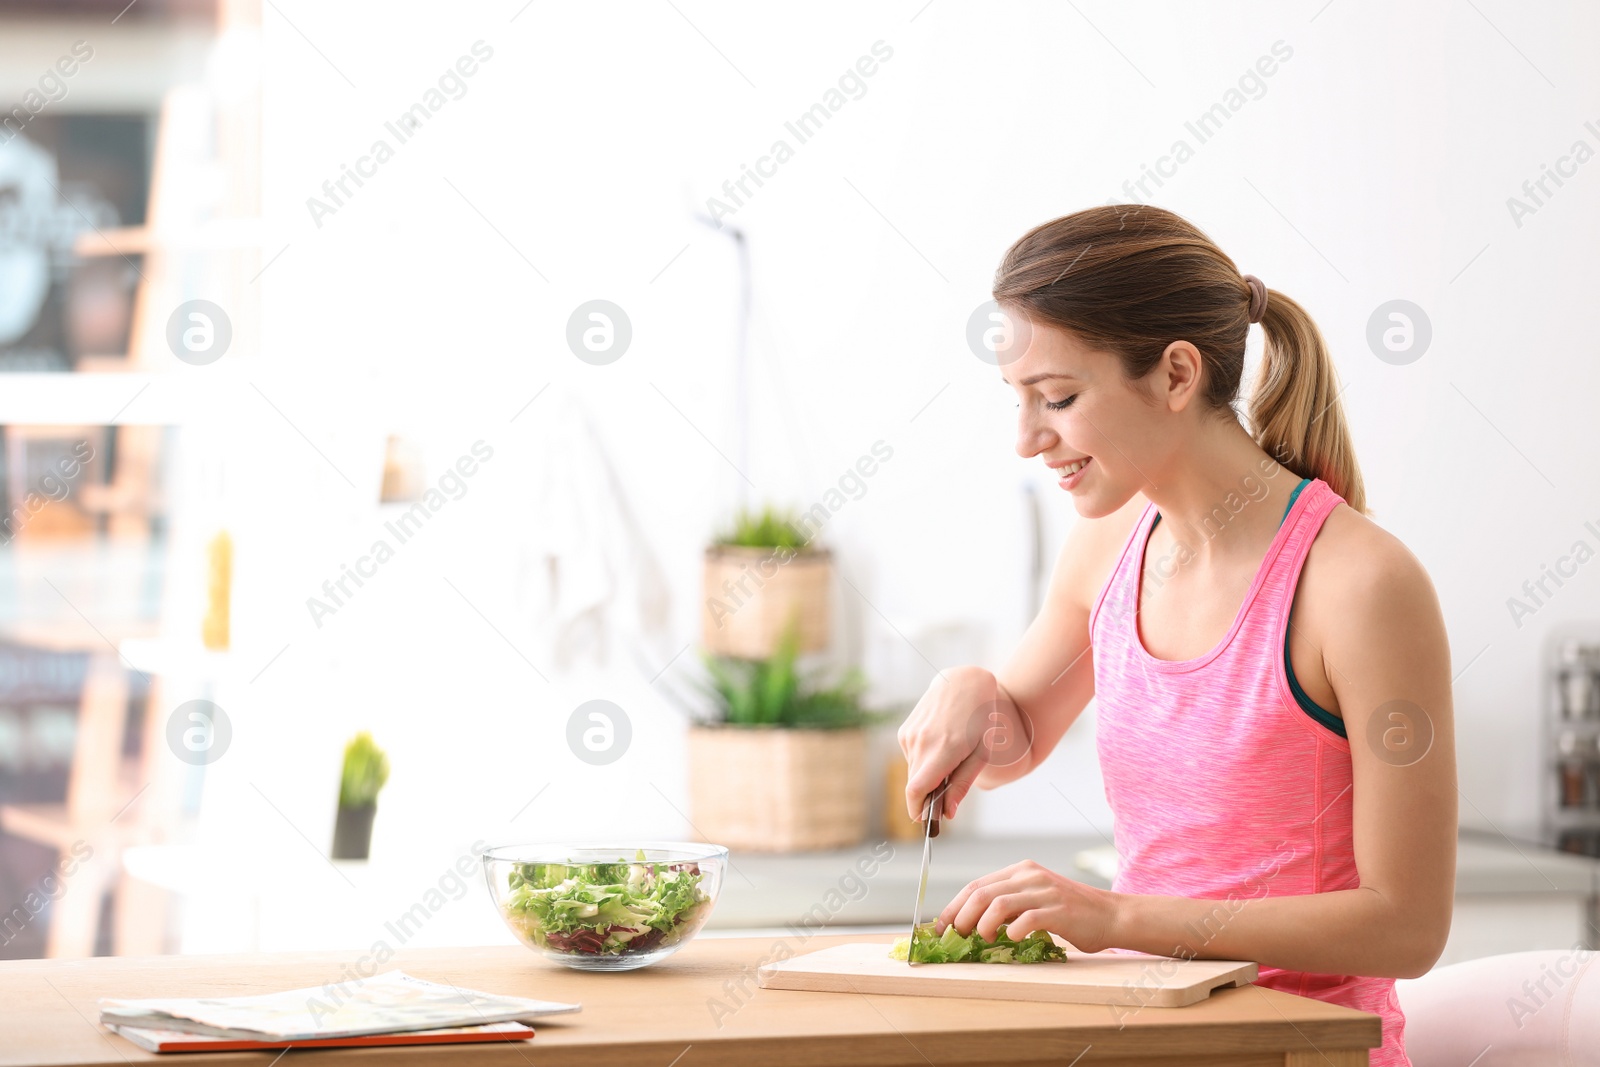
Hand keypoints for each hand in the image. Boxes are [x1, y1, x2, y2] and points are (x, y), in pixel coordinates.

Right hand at [897, 666, 1032, 821]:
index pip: (916, 790)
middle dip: (927, 797)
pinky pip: (911, 757)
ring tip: (950, 759)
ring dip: (927, 776)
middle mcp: (921, 742)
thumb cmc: (980, 719)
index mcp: (944, 749)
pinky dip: (923, 761)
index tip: (924, 822)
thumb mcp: (981, 754)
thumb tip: (947, 813)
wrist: (964, 682)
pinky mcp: (905, 730)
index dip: (917, 810)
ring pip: (913, 771)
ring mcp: (910, 735)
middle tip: (946, 797)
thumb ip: (962, 784)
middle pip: (915, 785)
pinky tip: (939, 744)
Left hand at [938, 859, 1118, 952]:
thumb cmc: (1070, 913)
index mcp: (1021, 871)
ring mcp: (1044, 891)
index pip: (977, 885)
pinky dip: (1012, 932)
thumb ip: (1009, 905)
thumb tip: (972, 924)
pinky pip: (1026, 920)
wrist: (1111, 915)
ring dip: (983, 925)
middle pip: (982, 893)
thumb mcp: (1035, 899)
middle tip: (957, 937)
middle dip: (962, 917)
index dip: (954, 906)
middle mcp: (1030, 876)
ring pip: (998, 904)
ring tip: (984, 939)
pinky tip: (1012, 940)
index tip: (941, 926)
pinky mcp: (1058, 910)